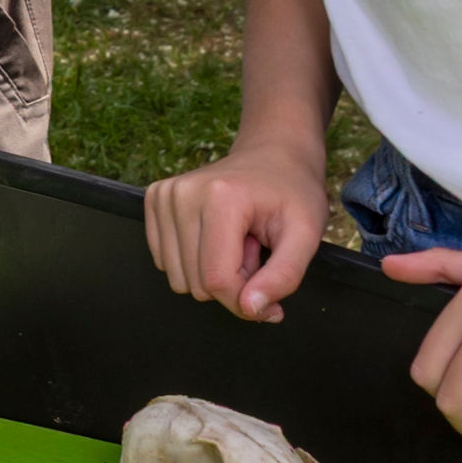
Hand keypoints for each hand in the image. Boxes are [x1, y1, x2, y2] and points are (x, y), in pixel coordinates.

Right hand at [144, 141, 331, 318]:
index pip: (217, 279)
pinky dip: (195, 260)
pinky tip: (218, 236)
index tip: (271, 298)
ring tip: (238, 241)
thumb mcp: (307, 235)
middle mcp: (182, 193)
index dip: (246, 301)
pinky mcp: (155, 200)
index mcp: (221, 197)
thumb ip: (284, 276)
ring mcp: (164, 195)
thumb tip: (250, 309)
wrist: (274, 153)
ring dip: (213, 271)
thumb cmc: (293, 192)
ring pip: (179, 278)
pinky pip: (165, 262)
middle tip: (255, 249)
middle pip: (196, 283)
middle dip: (232, 281)